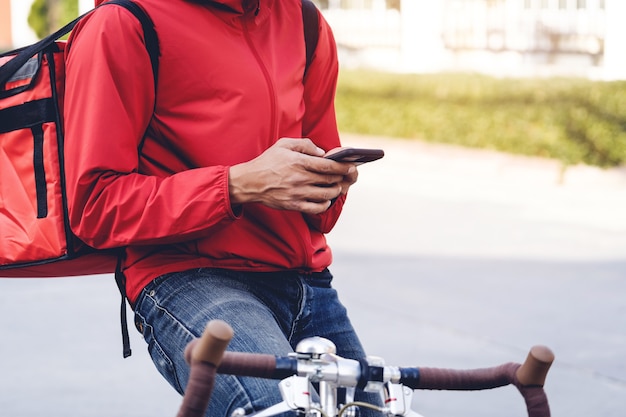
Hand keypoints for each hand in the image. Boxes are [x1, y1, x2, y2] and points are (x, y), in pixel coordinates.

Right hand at [228, 138, 356, 213]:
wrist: (249, 182)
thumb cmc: (267, 162)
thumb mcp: (283, 145)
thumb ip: (304, 145)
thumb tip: (322, 152)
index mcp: (298, 162)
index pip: (327, 165)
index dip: (342, 166)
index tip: (350, 166)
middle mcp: (299, 178)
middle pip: (329, 180)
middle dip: (341, 178)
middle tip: (346, 177)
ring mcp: (297, 193)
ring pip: (326, 195)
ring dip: (335, 191)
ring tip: (336, 187)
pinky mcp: (293, 205)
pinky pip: (316, 208)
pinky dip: (324, 204)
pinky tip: (325, 199)